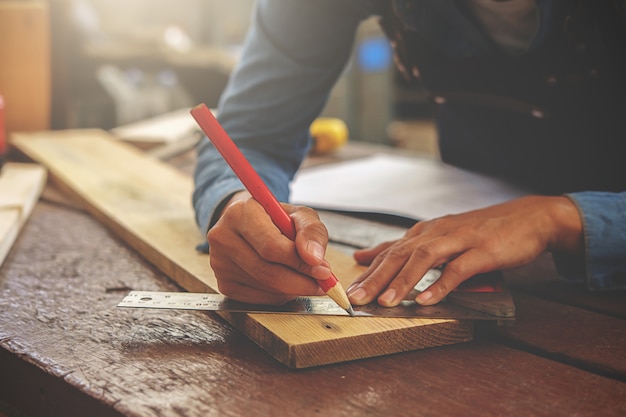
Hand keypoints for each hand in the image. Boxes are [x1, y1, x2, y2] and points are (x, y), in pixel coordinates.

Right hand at [207, 191, 332, 303]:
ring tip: (303, 276)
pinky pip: (258, 299)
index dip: (300, 263)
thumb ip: (312, 231)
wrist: (248, 224)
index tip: (323, 270)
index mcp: (240, 212)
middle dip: (301, 281)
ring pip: (265, 287)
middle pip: (267, 272)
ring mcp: (219, 263)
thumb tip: (315, 259)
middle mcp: (223, 237)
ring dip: (292, 288)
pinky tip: (285, 282)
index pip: (271, 246)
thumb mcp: (299, 215)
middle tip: (321, 283)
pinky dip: (279, 295)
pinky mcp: (223, 283)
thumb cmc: (275, 218)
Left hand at [346, 196, 582, 306]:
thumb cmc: (482, 231)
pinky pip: (458, 269)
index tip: (348, 290)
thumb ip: (406, 248)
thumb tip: (368, 256)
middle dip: (376, 278)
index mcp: (426, 232)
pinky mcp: (483, 250)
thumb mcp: (441, 237)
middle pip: (400, 255)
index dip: (369, 271)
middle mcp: (437, 232)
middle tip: (356, 298)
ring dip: (403, 281)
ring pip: (424, 258)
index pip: (390, 251)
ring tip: (385, 302)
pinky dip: (441, 285)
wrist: (529, 218)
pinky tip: (427, 300)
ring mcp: (460, 240)